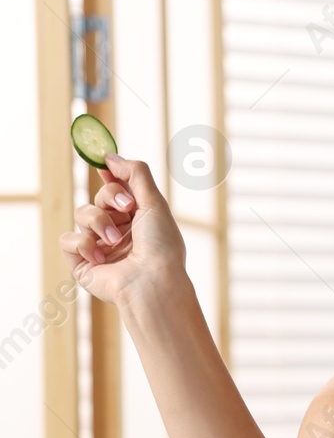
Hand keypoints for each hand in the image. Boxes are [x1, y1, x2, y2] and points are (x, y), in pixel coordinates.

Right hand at [57, 154, 187, 306]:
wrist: (152, 281)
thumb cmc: (161, 245)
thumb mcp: (154, 202)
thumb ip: (135, 174)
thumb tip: (110, 156)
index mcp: (138, 219)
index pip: (117, 191)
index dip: (111, 178)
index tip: (105, 166)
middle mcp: (118, 231)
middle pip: (98, 197)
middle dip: (110, 198)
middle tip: (127, 207)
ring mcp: (99, 246)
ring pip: (82, 214)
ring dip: (99, 222)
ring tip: (114, 240)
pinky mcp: (82, 263)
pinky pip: (68, 239)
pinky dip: (83, 244)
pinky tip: (100, 257)